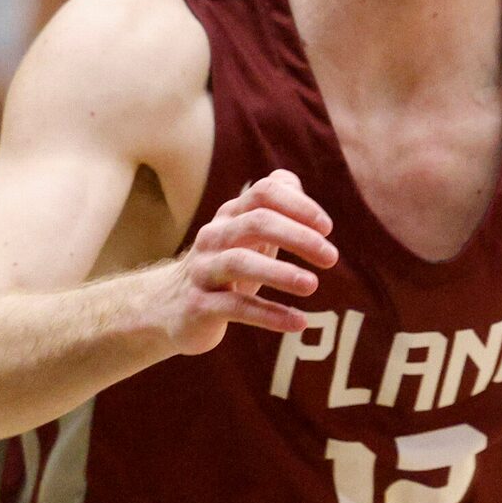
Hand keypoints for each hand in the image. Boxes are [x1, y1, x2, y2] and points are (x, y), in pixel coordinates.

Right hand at [163, 170, 338, 352]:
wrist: (170, 308)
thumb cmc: (225, 266)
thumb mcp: (246, 235)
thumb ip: (271, 207)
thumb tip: (292, 179)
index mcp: (231, 216)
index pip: (264, 193)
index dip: (298, 205)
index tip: (327, 229)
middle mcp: (214, 236)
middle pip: (256, 223)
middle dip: (298, 237)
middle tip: (331, 257)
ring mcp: (203, 270)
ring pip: (239, 262)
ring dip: (280, 273)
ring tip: (312, 286)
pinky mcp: (198, 305)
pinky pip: (234, 306)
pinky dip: (269, 314)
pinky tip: (299, 322)